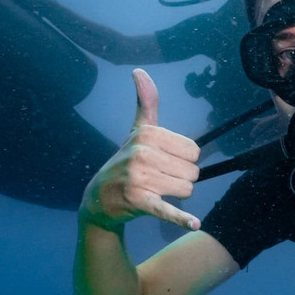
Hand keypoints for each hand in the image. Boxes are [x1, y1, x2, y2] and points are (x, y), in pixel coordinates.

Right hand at [80, 69, 201, 230]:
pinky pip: (167, 210)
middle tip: (158, 179)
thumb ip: (146, 103)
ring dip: (176, 196)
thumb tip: (139, 71)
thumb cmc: (126, 161)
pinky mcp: (138, 202)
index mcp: (148, 135)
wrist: (100, 198)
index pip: (194, 151)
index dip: (183, 161)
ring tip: (155, 191)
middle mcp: (142, 153)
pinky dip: (180, 218)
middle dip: (181, 179)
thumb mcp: (137, 131)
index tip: (164, 162)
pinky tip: (194, 223)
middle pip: (192, 172)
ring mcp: (139, 178)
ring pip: (186, 190)